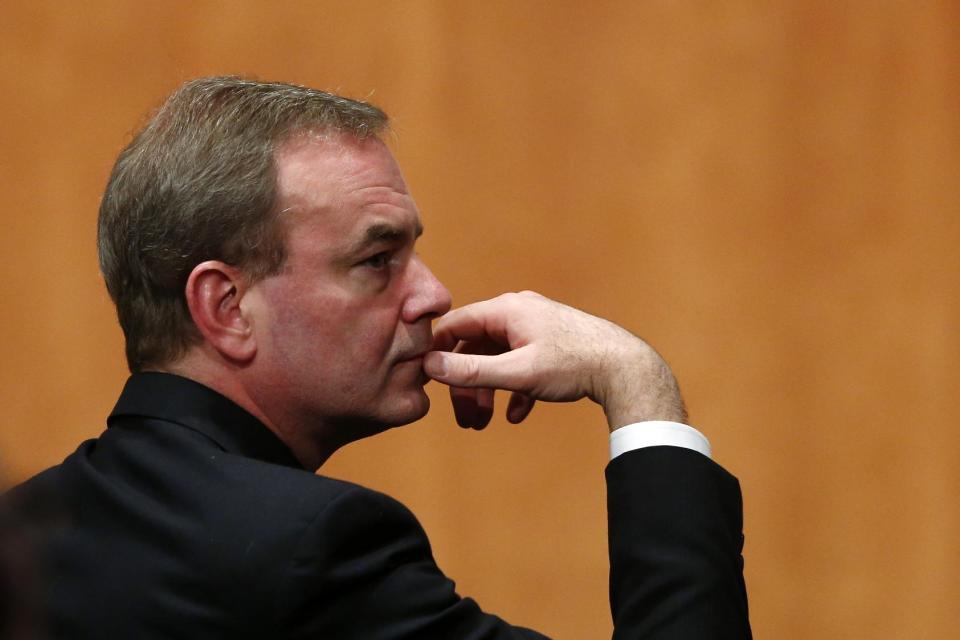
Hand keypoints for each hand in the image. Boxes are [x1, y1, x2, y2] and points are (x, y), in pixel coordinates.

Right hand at [423, 291, 686, 431]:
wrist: (625, 368)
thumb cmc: (573, 364)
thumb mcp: (517, 372)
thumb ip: (472, 371)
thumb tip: (430, 366)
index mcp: (506, 311)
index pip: (456, 323)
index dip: (436, 350)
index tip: (424, 378)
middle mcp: (518, 313)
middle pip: (476, 347)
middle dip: (467, 384)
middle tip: (464, 418)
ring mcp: (535, 327)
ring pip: (498, 359)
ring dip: (488, 391)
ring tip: (485, 421)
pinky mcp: (549, 344)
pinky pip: (520, 365)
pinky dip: (514, 388)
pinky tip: (519, 413)